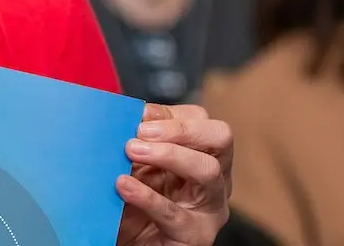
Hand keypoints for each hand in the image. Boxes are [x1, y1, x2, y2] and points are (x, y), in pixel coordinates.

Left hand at [116, 103, 232, 245]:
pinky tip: (124, 186)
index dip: (170, 114)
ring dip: (169, 155)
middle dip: (181, 129)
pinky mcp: (196, 235)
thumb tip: (124, 111)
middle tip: (140, 132)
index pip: (202, 121)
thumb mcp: (135, 167)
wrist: (128, 244)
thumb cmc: (133, 204)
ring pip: (207, 170)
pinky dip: (147, 196)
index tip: (137, 116)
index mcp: (202, 156)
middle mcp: (215, 179)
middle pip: (220, 137)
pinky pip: (175, 213)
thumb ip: (136, 142)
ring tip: (131, 151)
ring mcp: (210, 208)